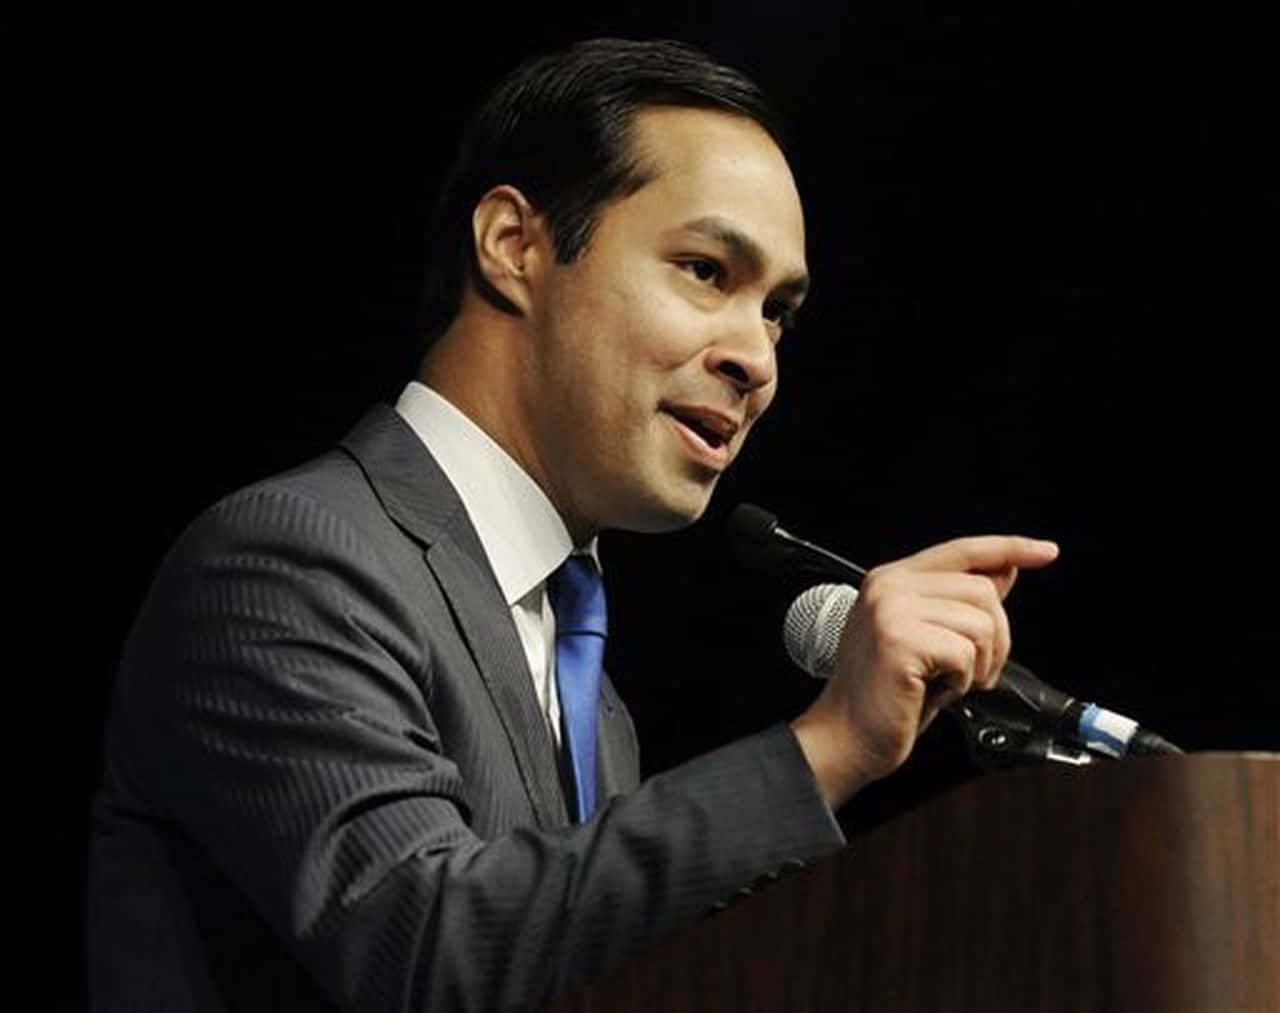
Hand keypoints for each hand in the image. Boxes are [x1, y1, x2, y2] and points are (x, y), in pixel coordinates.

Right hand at [790, 535, 1058, 807]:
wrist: (846, 736)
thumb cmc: (883, 695)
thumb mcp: (926, 638)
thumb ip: (959, 601)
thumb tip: (1004, 572)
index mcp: (891, 579)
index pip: (962, 550)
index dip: (1009, 548)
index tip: (1045, 551)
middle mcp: (888, 586)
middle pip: (983, 590)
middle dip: (995, 640)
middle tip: (971, 672)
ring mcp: (891, 610)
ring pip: (981, 623)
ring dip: (979, 664)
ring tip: (948, 681)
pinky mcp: (899, 640)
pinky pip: (965, 653)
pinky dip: (962, 681)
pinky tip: (934, 690)